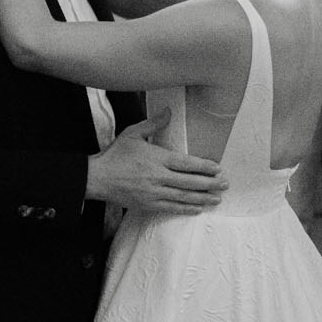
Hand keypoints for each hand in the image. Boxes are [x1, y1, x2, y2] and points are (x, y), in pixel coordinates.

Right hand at [85, 117, 225, 213]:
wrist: (96, 178)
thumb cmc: (115, 155)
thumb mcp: (133, 134)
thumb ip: (153, 124)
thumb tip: (168, 111)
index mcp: (157, 158)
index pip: (186, 163)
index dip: (204, 167)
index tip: (218, 168)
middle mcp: (157, 177)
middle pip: (189, 182)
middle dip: (210, 184)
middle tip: (225, 184)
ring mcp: (153, 193)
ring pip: (183, 197)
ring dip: (202, 199)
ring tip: (217, 199)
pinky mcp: (147, 205)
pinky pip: (171, 208)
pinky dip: (186, 209)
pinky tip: (197, 209)